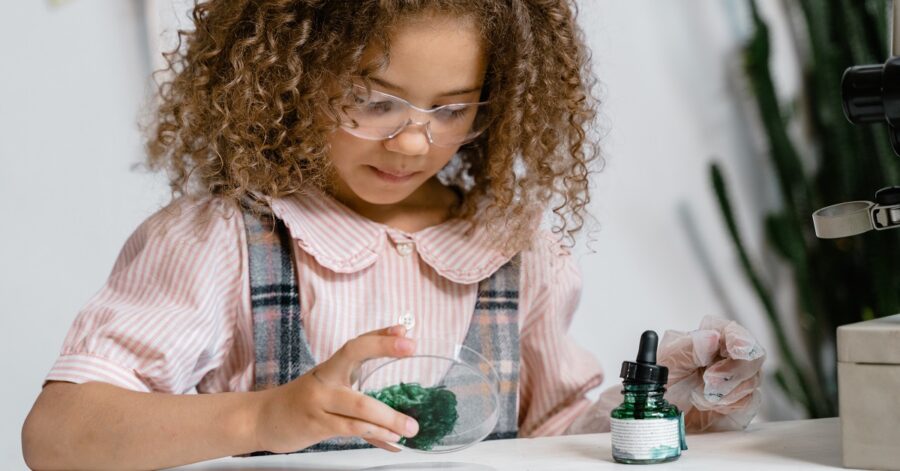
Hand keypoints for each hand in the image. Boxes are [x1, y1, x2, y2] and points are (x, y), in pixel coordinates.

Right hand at [254, 325, 419, 452]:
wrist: (262, 418)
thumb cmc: (303, 400)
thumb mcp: (330, 382)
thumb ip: (363, 373)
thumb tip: (399, 367)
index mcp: (330, 367)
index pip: (356, 342)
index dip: (379, 335)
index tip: (404, 331)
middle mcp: (324, 379)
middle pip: (355, 357)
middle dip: (384, 348)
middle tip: (412, 347)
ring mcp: (319, 402)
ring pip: (358, 405)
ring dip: (389, 417)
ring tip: (410, 427)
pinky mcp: (316, 425)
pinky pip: (351, 430)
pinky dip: (375, 436)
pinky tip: (392, 440)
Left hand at [658, 316, 765, 431]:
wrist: (661, 420)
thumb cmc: (659, 387)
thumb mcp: (666, 366)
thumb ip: (687, 349)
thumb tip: (712, 337)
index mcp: (704, 341)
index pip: (730, 330)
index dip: (738, 337)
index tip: (736, 350)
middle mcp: (723, 358)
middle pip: (751, 354)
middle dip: (733, 371)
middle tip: (710, 381)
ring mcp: (734, 380)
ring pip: (753, 379)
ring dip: (727, 391)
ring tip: (700, 396)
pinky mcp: (739, 402)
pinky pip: (749, 401)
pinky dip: (730, 405)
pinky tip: (711, 406)